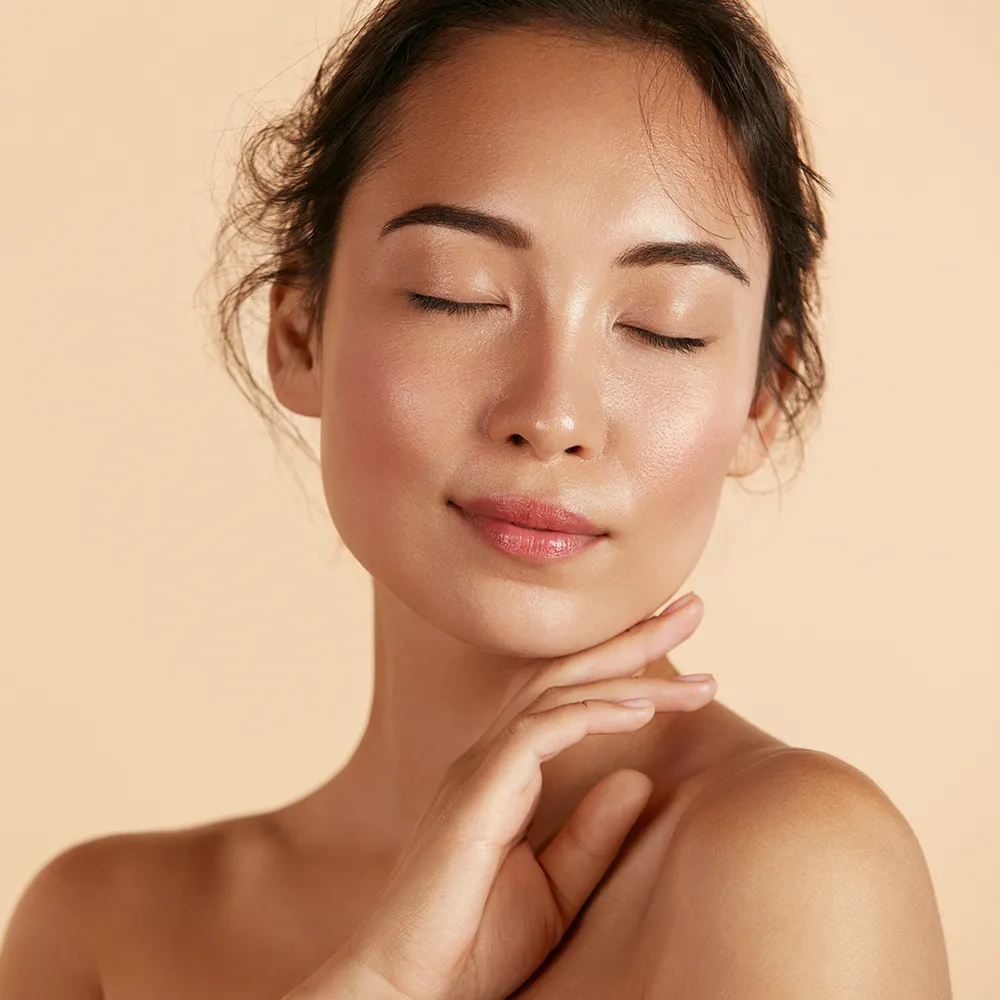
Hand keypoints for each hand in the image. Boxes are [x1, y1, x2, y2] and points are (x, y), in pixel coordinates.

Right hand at [291, 593, 713, 999]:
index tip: (688, 656)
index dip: (626, 667)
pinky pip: (541, 733)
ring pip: (561, 694)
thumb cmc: (475, 948)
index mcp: (505, 774)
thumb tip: (640, 777)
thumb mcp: (556, 890)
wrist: (408, 991)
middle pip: (568, 674)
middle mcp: (491, 757)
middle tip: (691, 608)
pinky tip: (640, 709)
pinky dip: (592, 714)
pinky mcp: (478, 792)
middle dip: (632, 640)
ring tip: (694, 667)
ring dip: (629, 673)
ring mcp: (480, 769)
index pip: (570, 697)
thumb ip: (593, 833)